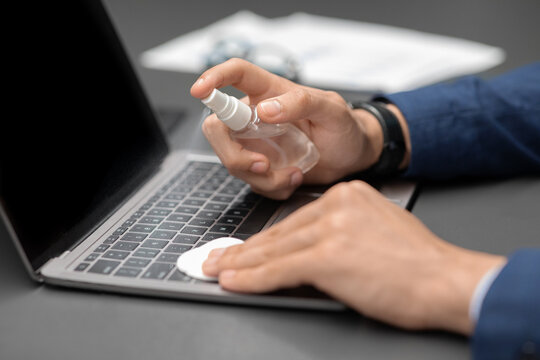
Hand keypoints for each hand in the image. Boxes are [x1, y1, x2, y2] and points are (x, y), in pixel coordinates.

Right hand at [191, 58, 397, 198]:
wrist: (351, 156)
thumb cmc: (343, 127)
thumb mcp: (331, 110)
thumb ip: (301, 103)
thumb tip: (264, 110)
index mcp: (270, 92)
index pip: (235, 74)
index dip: (213, 78)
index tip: (198, 90)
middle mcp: (255, 116)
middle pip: (217, 129)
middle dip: (233, 155)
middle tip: (263, 166)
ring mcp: (255, 143)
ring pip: (232, 162)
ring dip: (262, 178)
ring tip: (294, 175)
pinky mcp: (260, 165)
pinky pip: (251, 181)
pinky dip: (272, 188)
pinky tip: (293, 180)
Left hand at [202, 181, 505, 334]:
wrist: (446, 281)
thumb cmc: (418, 263)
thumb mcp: (376, 230)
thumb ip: (339, 232)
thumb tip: (305, 251)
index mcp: (348, 195)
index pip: (296, 219)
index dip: (266, 238)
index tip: (246, 247)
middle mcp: (337, 205)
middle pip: (280, 232)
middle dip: (244, 250)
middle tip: (218, 258)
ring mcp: (330, 229)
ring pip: (274, 249)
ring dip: (240, 264)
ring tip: (217, 270)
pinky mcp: (327, 256)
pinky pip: (278, 269)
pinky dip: (252, 279)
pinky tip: (233, 282)